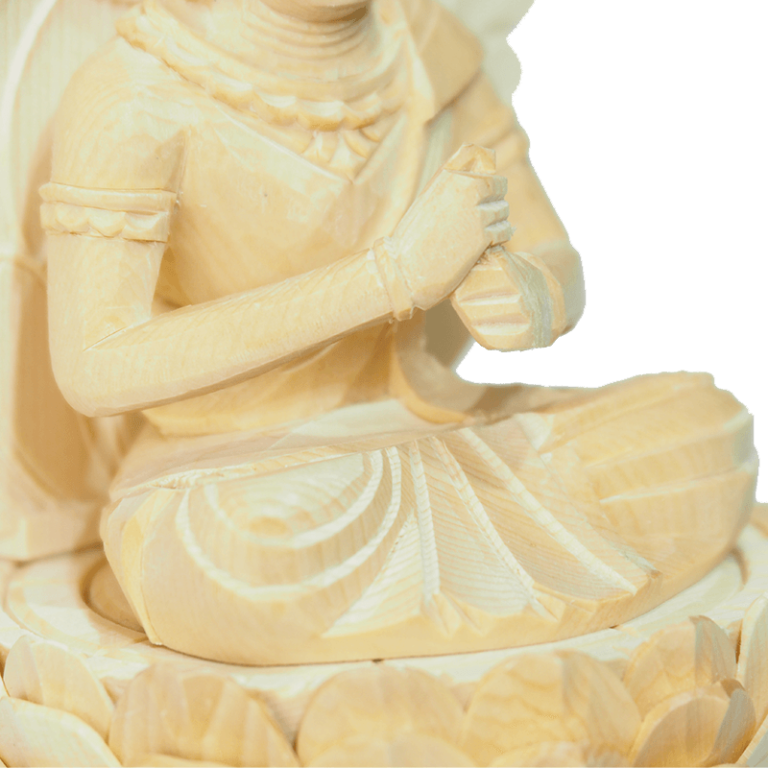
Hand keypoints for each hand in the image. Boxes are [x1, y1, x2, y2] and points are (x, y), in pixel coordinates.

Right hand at [382, 145, 511, 312]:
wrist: (406, 269)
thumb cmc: (414, 237)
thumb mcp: (429, 201)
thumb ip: (452, 187)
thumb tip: (480, 176)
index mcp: (451, 177)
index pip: (488, 175)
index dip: (491, 187)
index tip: (487, 198)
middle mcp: (465, 189)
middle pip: (499, 189)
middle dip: (495, 202)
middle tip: (487, 217)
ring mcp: (476, 212)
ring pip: (503, 211)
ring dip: (498, 221)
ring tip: (485, 232)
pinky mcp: (482, 236)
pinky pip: (504, 231)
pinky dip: (501, 237)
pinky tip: (489, 243)